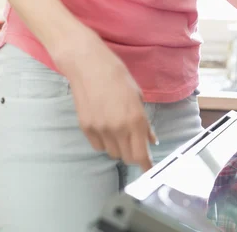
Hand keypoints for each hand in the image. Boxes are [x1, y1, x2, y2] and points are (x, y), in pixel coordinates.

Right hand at [55, 31, 156, 171]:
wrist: (88, 66)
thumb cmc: (117, 77)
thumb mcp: (138, 97)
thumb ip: (144, 122)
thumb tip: (150, 139)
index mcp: (135, 120)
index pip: (141, 154)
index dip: (146, 165)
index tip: (149, 169)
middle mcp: (118, 128)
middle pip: (127, 157)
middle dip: (134, 154)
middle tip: (136, 145)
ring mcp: (100, 129)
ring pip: (112, 153)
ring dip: (119, 148)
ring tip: (120, 132)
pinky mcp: (85, 128)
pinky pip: (98, 146)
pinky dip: (105, 143)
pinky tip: (106, 129)